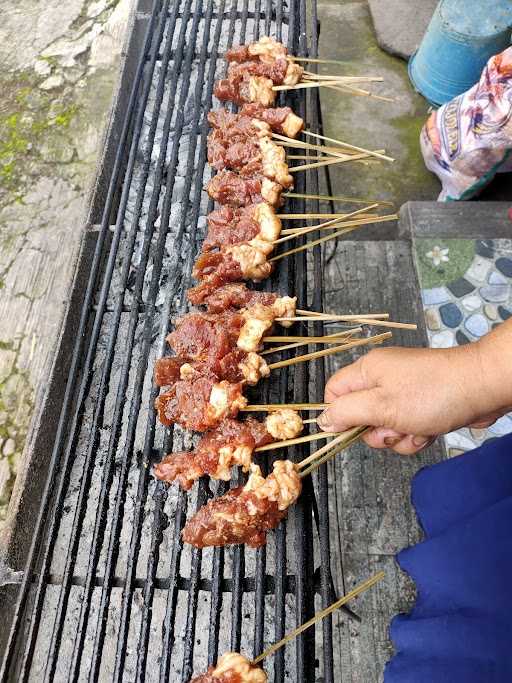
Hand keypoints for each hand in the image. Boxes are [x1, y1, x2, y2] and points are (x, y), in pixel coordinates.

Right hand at [317, 343, 510, 455]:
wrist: (482, 388)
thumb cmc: (431, 394)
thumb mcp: (379, 406)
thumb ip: (346, 413)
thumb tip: (322, 421)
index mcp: (367, 370)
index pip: (333, 393)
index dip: (338, 415)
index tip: (354, 429)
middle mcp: (382, 378)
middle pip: (359, 415)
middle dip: (375, 432)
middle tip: (392, 429)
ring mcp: (403, 392)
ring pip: (384, 426)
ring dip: (398, 437)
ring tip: (416, 429)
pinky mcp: (421, 404)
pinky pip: (406, 427)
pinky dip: (415, 434)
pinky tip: (428, 432)